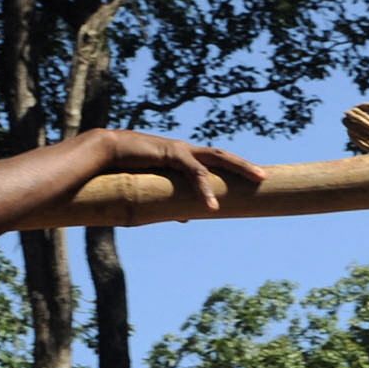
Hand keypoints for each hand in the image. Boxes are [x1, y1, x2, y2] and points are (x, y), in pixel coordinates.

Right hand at [99, 128, 266, 213]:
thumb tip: (188, 218)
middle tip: (265, 177)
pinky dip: (204, 190)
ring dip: (239, 169)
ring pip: (217, 158)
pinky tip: (212, 206)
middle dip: (245, 166)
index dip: (233, 169)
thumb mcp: (154, 189)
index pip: (214, 162)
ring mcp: (180, 149)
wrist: (104, 153)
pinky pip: (194, 172)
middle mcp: (185, 150)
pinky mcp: (171, 153)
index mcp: (183, 158)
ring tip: (257, 180)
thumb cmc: (125, 170)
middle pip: (223, 156)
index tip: (251, 179)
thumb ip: (172, 202)